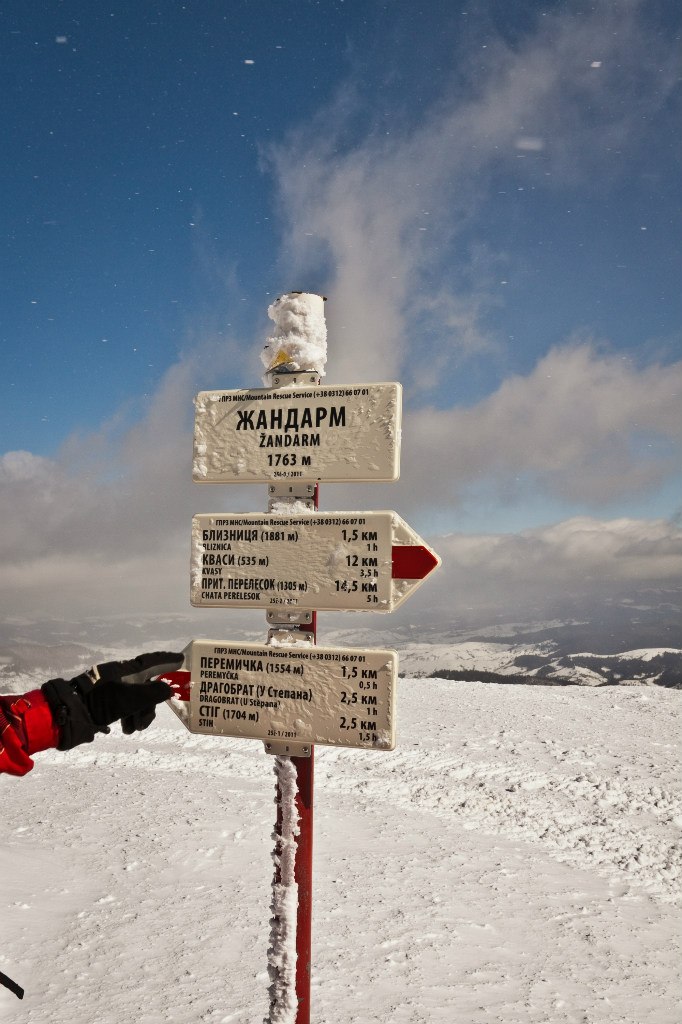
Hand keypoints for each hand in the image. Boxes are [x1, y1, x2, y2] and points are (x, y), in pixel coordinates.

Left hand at [42, 651, 183, 748]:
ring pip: (137, 700)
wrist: (70, 714)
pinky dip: (129, 717)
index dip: (167, 660)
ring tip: (131, 729)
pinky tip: (124, 728)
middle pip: (147, 687)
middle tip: (143, 723)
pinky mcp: (106, 701)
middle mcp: (122, 676)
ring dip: (139, 715)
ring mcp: (114, 689)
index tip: (181, 659)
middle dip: (149, 706)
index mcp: (127, 670)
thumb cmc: (101, 703)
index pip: (152, 661)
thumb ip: (153, 693)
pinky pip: (126, 706)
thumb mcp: (130, 698)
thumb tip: (169, 688)